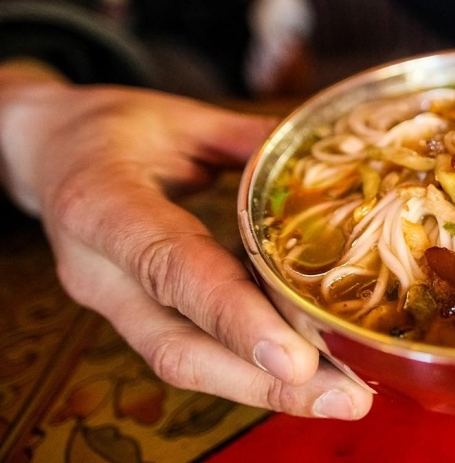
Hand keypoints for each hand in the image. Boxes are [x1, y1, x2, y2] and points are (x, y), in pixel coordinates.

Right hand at [0, 62, 372, 418]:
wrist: (45, 152)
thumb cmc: (112, 130)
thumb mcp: (180, 118)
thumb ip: (251, 142)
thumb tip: (326, 163)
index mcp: (103, 204)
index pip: (172, 267)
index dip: (235, 317)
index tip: (297, 361)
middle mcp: (98, 270)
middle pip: (179, 347)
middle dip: (265, 383)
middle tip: (346, 399)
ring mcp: (110, 303)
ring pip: (184, 364)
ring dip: (264, 389)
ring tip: (340, 398)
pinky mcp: (128, 317)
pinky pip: (189, 350)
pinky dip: (246, 369)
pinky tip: (305, 375)